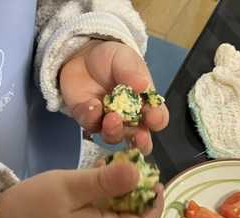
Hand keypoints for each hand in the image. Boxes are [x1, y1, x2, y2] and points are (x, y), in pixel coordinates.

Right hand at [0, 162, 163, 217]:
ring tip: (125, 185)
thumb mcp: (68, 187)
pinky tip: (105, 195)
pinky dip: (117, 216)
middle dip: (147, 210)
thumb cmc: (32, 206)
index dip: (155, 204)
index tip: (153, 179)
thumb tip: (139, 172)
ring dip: (132, 212)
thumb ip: (105, 182)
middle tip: (143, 182)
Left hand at [60, 40, 169, 154]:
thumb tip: (143, 85)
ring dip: (114, 131)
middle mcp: (129, 118)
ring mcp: (107, 122)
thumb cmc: (111, 59)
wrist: (82, 55)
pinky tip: (91, 105)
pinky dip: (91, 117)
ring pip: (113, 136)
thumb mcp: (123, 59)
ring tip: (111, 117)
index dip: (157, 120)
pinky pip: (90, 125)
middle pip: (138, 137)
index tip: (153, 116)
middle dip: (140, 141)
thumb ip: (132, 72)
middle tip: (139, 137)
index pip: (157, 118)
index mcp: (145, 103)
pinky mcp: (88, 120)